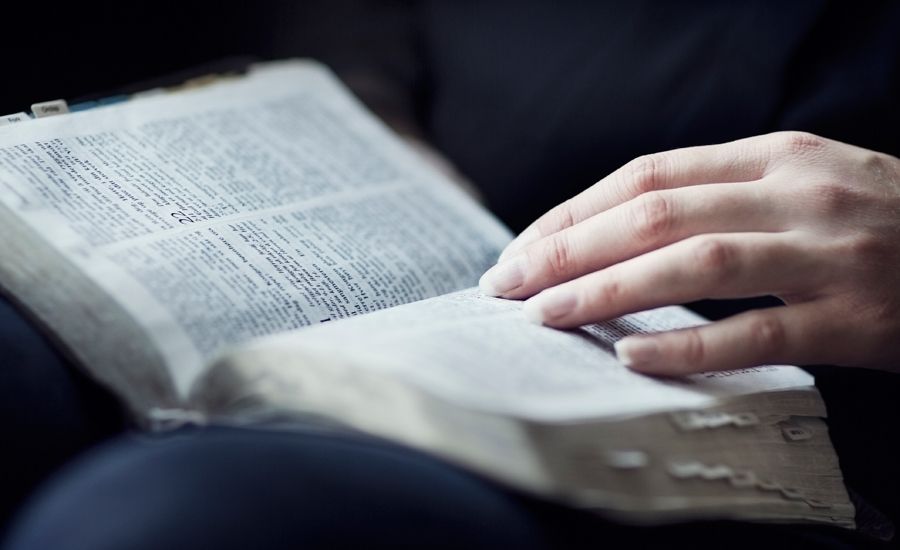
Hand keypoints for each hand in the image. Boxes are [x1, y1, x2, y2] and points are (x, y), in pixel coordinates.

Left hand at [479, 132, 899, 374]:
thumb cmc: (876, 222)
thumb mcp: (801, 183)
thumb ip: (720, 196)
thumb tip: (618, 231)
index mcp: (773, 156)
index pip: (647, 174)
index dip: (576, 212)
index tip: (524, 248)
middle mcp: (794, 193)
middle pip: (655, 213)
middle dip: (569, 250)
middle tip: (507, 283)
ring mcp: (827, 253)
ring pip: (695, 263)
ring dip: (607, 289)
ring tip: (545, 315)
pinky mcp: (854, 317)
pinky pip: (756, 331)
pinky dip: (688, 344)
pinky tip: (633, 355)